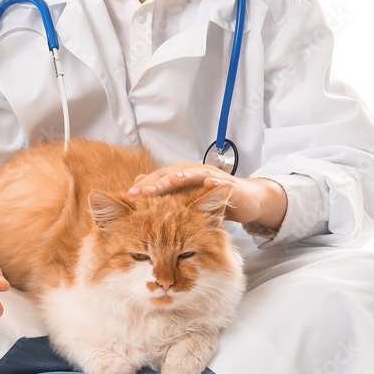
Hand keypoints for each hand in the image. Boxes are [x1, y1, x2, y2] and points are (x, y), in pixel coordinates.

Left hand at [127, 162, 287, 229]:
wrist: (245, 199)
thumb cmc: (211, 200)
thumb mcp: (186, 199)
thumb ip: (165, 193)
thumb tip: (137, 185)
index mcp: (181, 176)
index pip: (159, 179)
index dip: (145, 186)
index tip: (128, 195)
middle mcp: (194, 172)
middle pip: (172, 175)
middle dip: (157, 183)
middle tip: (142, 192)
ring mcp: (212, 177)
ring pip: (194, 175)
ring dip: (181, 178)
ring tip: (169, 183)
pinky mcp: (229, 185)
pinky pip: (221, 183)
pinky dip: (214, 182)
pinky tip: (209, 184)